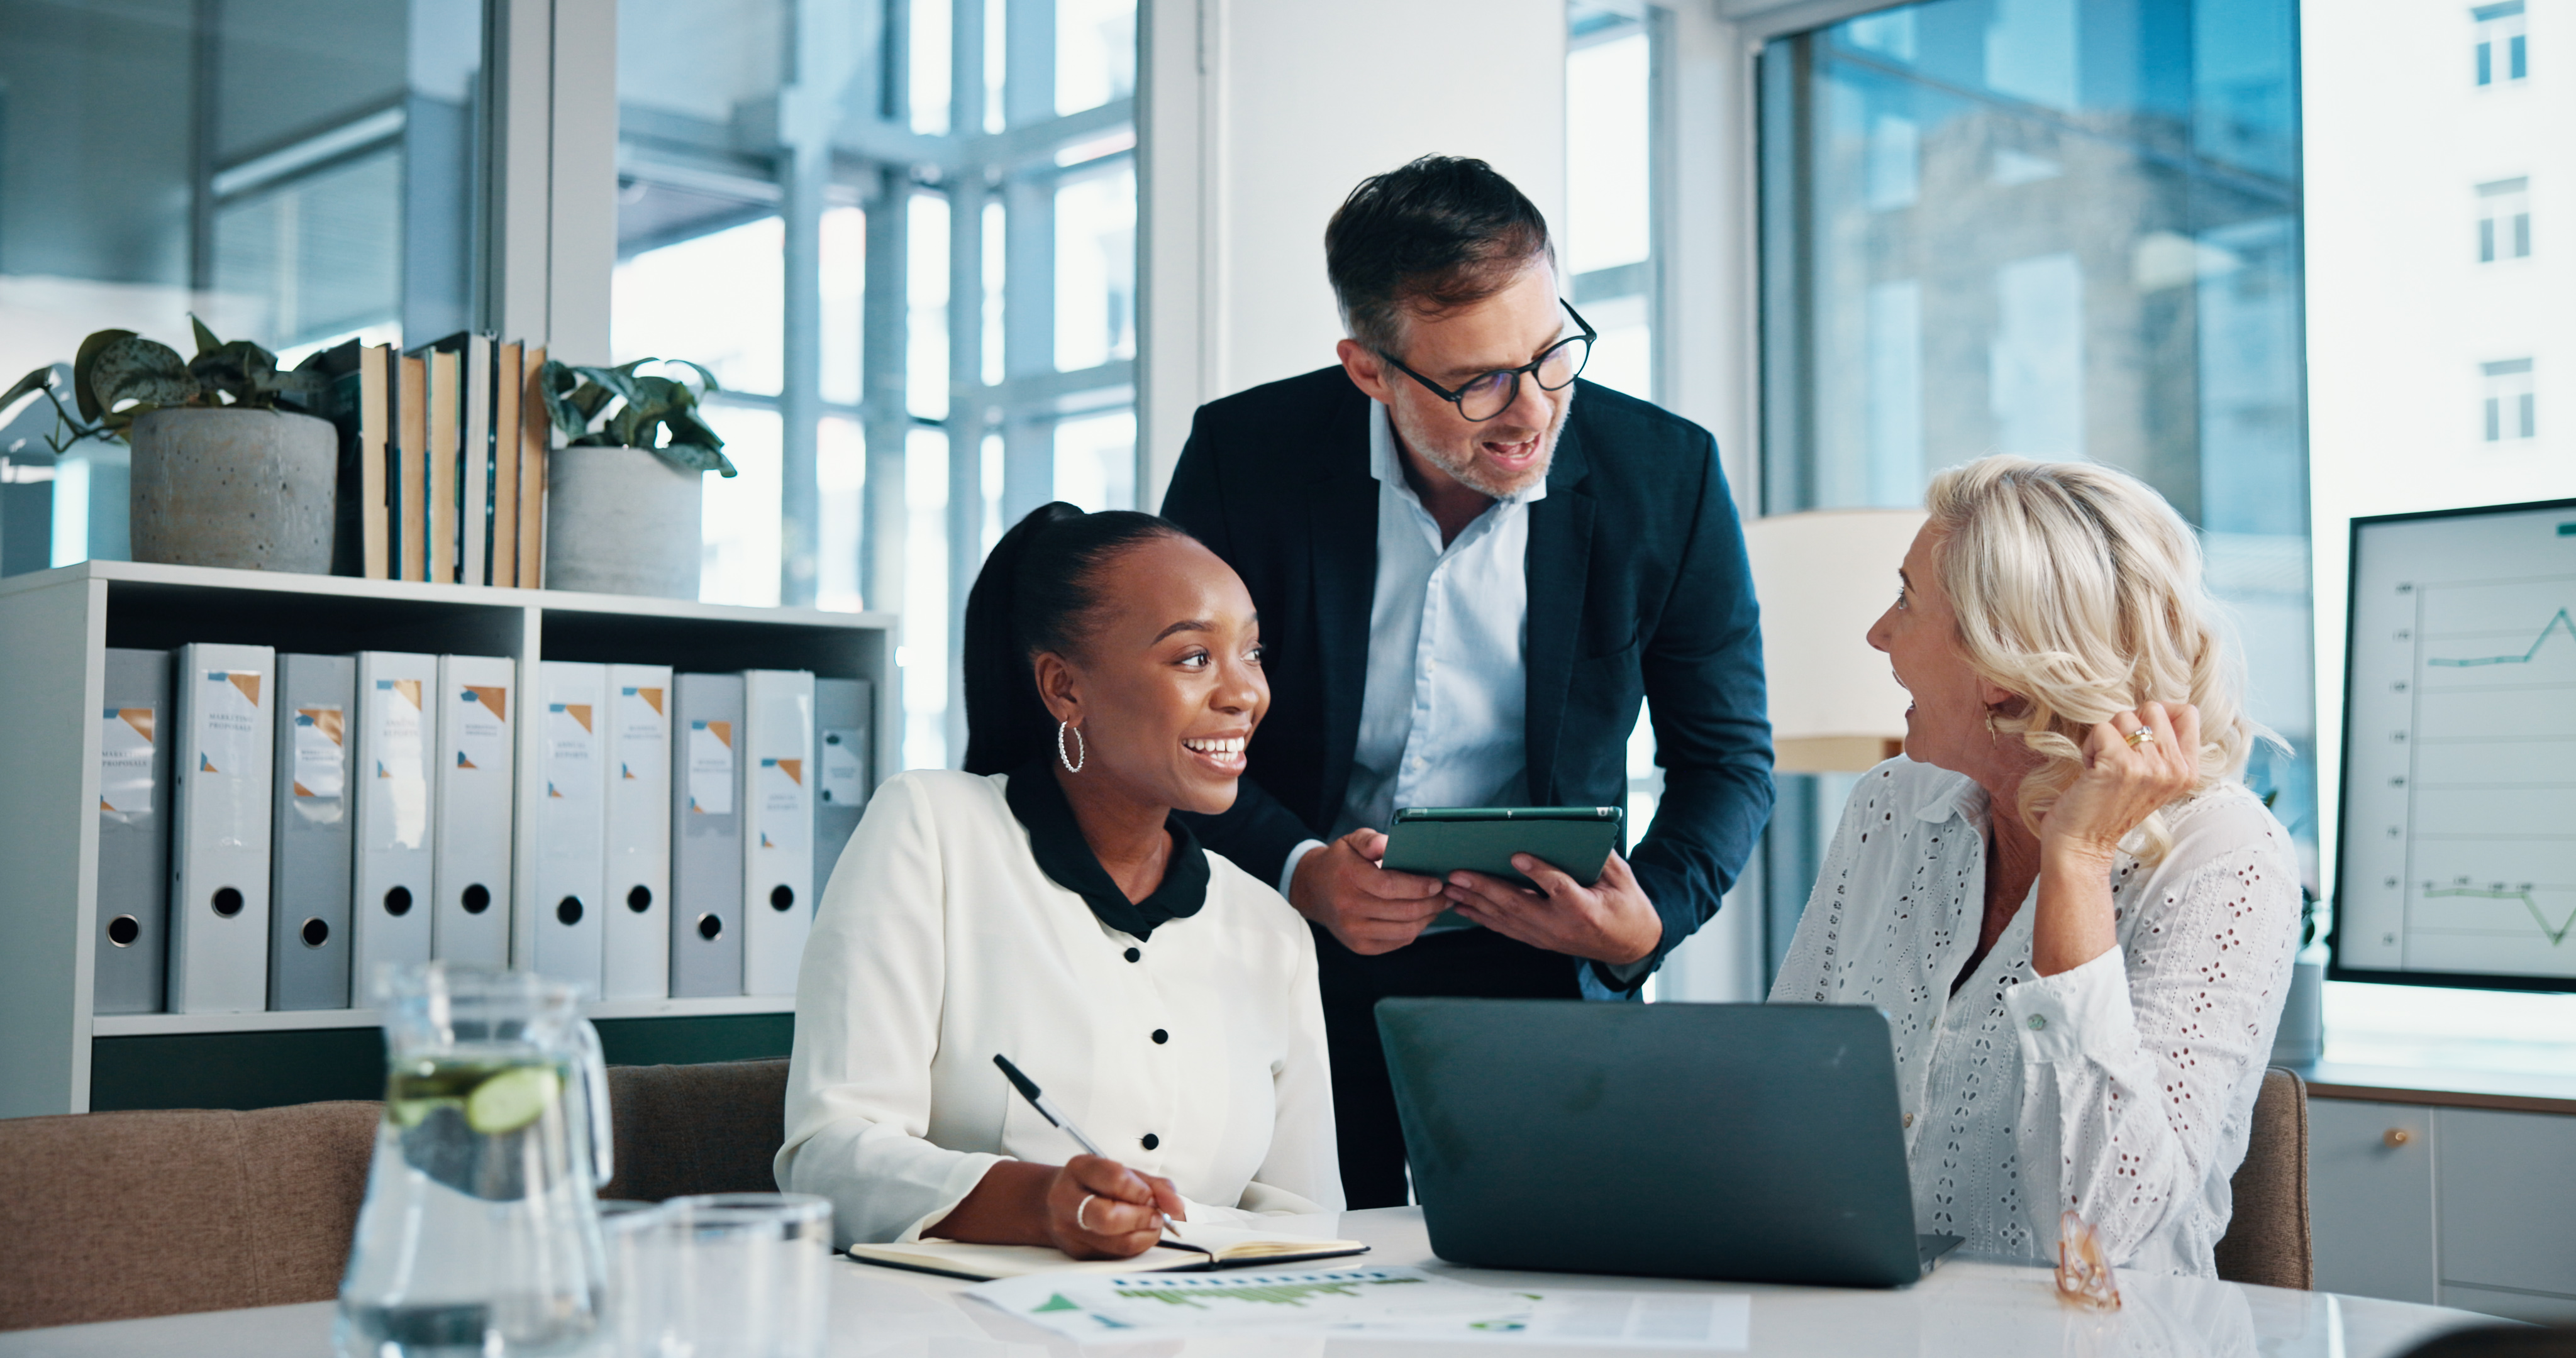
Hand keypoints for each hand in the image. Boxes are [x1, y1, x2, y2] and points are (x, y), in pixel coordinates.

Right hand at [1045, 1154, 1185, 1259]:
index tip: (1154, 1197)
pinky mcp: (1078, 1253)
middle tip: (1157, 1215)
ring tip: (1151, 1224)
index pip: (1115, 1179)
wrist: (1055, 1203)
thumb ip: (1155, 1186)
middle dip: (1143, 1218)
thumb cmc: (1096, 1185)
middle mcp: (1067, 1199)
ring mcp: (1069, 1230)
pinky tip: (1137, 1233)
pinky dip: (1137, 1245)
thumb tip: (1177, 1207)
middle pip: (1108, 1217)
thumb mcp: (1124, 1172)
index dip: (1142, 1191)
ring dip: (1147, 1234)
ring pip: (1118, 1242)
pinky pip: (1118, 1255)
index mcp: (1080, 1169)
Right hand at [1288, 828, 1448, 955]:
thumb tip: (1390, 845)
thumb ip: (1372, 840)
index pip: (1390, 886)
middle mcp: (1349, 908)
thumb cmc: (1340, 862)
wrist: (1313, 890)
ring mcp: (1353, 931)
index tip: (1437, 883)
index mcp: (1349, 878)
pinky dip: (1413, 931)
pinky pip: (1396, 942)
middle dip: (1431, 904)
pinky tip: (1421, 918)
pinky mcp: (1359, 946)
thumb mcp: (1352, 841)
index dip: (1418, 887)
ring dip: (1427, 919)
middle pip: (1402, 911)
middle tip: (1446, 896)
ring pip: (1403, 930)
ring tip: (1438, 907)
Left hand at [1440, 851, 1661, 966]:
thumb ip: (1601, 857)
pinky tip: (1463, 907)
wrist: (1630, 945)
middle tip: (1458, 874)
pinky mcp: (1540, 941)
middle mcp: (1561, 926)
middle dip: (1485, 888)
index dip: (1538, 872)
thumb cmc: (1626, 905)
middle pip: (1518, 905)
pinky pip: (1506, 928)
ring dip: (1475, 902)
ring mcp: (1548, 937)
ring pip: (1506, 918)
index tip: (1516, 856)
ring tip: (1451, 888)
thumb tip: (1579, 830)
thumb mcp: (1622, 878)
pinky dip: (1482, 917)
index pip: (1558, 887)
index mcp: (1585, 908)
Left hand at [2028, 702, 2198, 975]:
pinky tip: (2091, 772)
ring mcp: (2149, 767)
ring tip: (2104, 769)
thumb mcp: (2152, 778)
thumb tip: (2158, 706)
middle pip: (2153, 708)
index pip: (2189, 712)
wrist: (2083, 844)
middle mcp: (2175, 769)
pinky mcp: (2120, 765)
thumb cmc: (2109, 807)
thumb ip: (2163, 747)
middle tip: (2117, 758)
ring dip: (2105, 738)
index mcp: (2188, 771)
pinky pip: (2101, 728)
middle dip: (2127, 726)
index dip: (2158, 712)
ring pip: (2124, 716)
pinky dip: (2089, 746)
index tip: (2138, 735)